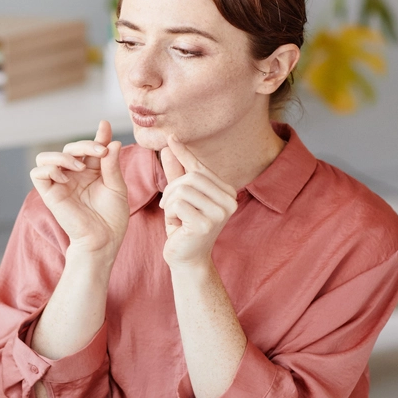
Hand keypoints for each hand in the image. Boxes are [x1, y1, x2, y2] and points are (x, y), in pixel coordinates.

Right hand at [29, 120, 127, 258]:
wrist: (102, 240)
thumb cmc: (112, 218)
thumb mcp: (117, 187)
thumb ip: (111, 164)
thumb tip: (112, 142)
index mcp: (92, 172)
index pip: (90, 148)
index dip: (97, 135)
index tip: (104, 125)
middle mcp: (74, 175)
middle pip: (69, 148)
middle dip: (84, 144)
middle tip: (100, 153)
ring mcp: (60, 184)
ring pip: (47, 157)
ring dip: (63, 155)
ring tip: (80, 166)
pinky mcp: (49, 194)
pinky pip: (37, 173)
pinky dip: (49, 169)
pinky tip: (66, 178)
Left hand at [158, 135, 237, 268]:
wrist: (187, 259)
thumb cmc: (184, 228)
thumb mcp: (180, 198)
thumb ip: (177, 173)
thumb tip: (170, 146)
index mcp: (227, 192)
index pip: (200, 167)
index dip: (184, 153)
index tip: (171, 138)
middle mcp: (230, 200)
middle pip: (191, 177)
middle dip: (171, 189)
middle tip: (167, 207)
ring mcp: (221, 212)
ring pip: (182, 189)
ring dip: (169, 203)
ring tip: (173, 217)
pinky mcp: (207, 223)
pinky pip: (177, 203)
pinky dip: (169, 213)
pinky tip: (176, 225)